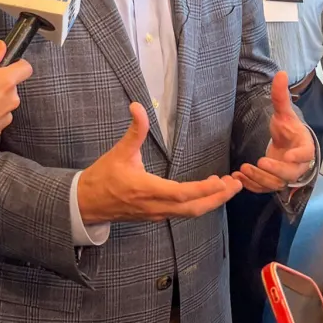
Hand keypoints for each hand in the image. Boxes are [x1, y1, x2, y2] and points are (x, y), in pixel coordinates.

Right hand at [78, 103, 241, 222]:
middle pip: (193, 208)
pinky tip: (209, 191)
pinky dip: (200, 203)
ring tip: (228, 186)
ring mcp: (156, 214)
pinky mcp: (156, 215)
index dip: (203, 189)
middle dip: (217, 198)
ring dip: (211, 201)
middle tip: (237, 184)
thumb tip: (137, 106)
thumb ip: (134, 130)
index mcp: (146, 189)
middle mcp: (155, 206)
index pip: (181, 194)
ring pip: (190, 213)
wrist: (85, 204)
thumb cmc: (102, 177)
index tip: (222, 181)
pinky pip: (183, 212)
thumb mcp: (119, 152)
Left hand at [233, 73, 315, 192]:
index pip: (305, 154)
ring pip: (275, 184)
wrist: (287, 147)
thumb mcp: (284, 114)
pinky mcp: (272, 184)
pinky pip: (263, 189)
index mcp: (304, 148)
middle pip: (290, 174)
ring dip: (259, 179)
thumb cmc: (288, 131)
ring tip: (243, 169)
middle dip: (275, 170)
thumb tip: (281, 72)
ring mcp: (284, 178)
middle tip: (260, 162)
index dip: (298, 156)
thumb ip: (281, 96)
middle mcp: (297, 166)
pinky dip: (251, 186)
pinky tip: (238, 178)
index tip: (288, 156)